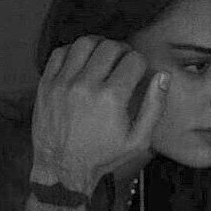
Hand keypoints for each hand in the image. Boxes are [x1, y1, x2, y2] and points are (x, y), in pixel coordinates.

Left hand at [30, 36, 168, 192]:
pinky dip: (74, 51)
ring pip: (84, 43)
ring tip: (103, 58)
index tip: (138, 72)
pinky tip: (82, 63)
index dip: (141, 63)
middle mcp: (86, 86)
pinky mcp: (47, 84)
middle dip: (122, 51)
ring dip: (99, 46)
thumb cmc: (102, 156)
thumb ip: (154, 107)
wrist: (63, 168)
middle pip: (110, 46)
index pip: (133, 59)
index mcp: (111, 98)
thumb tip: (163, 76)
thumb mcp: (138, 140)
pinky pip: (60, 52)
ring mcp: (63, 83)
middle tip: (123, 63)